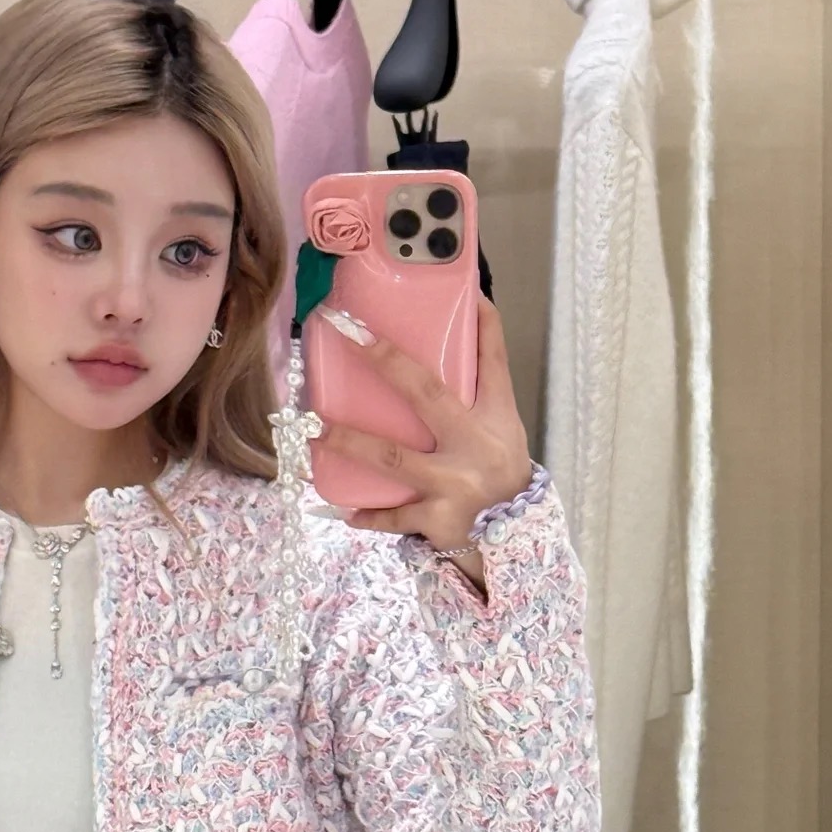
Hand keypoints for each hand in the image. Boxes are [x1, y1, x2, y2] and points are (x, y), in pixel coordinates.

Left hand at [317, 295, 532, 549]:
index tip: (468, 293)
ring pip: (392, 457)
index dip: (483, 327)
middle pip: (427, 393)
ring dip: (350, 442)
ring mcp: (456, 484)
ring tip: (316, 430)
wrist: (515, 538)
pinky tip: (342, 510)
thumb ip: (475, 393)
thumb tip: (450, 338)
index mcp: (497, 418)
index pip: (493, 362)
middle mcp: (477, 445)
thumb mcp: (499, 429)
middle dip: (387, 361)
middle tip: (348, 332)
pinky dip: (369, 515)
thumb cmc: (494, 470)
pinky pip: (394, 517)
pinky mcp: (439, 521)